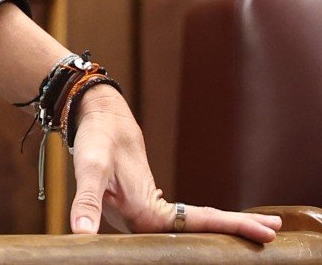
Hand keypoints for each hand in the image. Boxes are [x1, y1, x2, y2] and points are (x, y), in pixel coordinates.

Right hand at [67, 85, 280, 241]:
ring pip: (195, 225)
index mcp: (138, 217)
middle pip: (198, 231)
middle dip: (235, 232)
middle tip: (273, 233)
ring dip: (226, 226)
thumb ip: (87, 202)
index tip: (256, 234)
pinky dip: (207, 219)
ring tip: (263, 227)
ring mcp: (147, 215)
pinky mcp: (149, 205)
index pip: (189, 229)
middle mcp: (144, 222)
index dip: (224, 231)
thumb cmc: (93, 141)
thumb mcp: (91, 169)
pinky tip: (220, 223)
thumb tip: (80, 232)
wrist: (95, 119)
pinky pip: (185, 217)